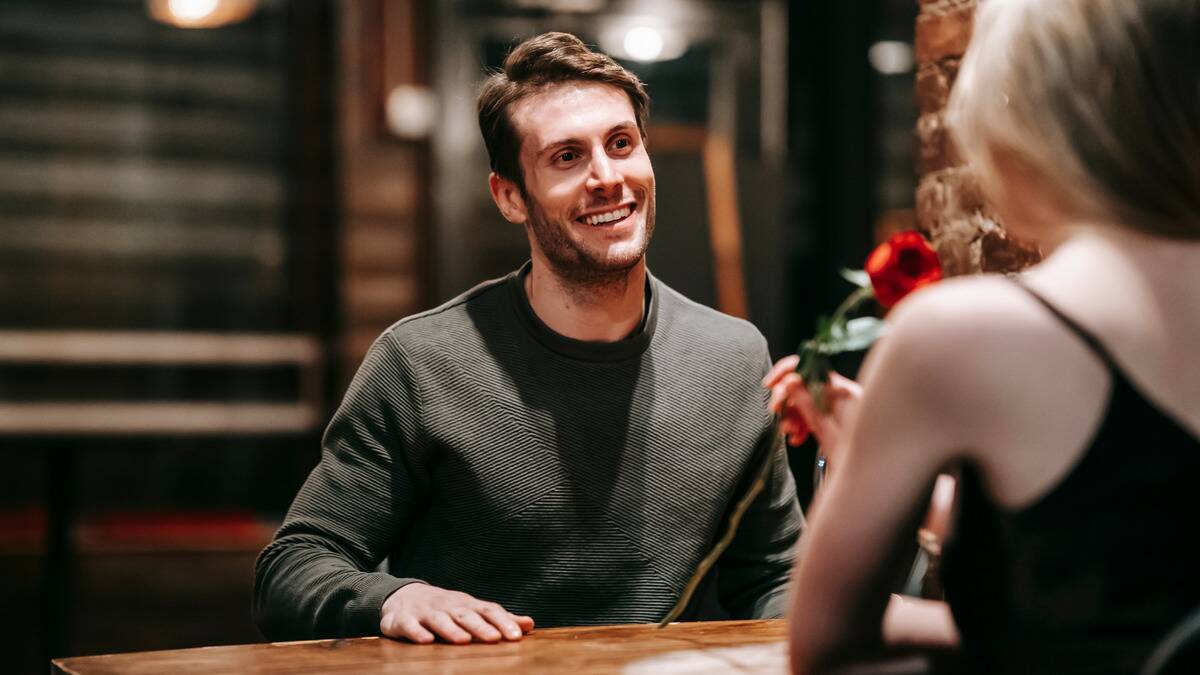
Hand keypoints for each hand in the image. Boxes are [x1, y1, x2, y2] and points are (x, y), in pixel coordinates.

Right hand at [379, 582, 534, 643]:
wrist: (403, 596)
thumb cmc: (446, 608)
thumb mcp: (471, 610)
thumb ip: (499, 619)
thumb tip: (528, 624)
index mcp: (466, 604)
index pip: (487, 610)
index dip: (502, 622)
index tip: (516, 637)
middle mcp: (448, 606)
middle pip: (465, 614)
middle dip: (480, 627)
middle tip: (495, 639)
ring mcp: (425, 612)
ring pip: (439, 619)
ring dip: (451, 630)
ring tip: (463, 640)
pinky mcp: (404, 620)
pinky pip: (410, 626)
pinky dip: (417, 632)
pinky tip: (426, 641)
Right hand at [762, 355, 862, 452]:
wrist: (872, 470)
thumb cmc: (854, 452)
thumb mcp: (825, 428)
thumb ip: (806, 402)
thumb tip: (789, 380)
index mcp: (841, 391)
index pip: (809, 367)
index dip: (786, 372)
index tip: (770, 384)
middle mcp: (838, 393)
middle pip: (802, 384)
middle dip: (785, 399)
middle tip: (776, 412)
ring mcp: (835, 405)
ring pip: (803, 400)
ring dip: (791, 416)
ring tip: (791, 433)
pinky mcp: (832, 416)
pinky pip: (810, 412)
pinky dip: (800, 423)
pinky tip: (798, 437)